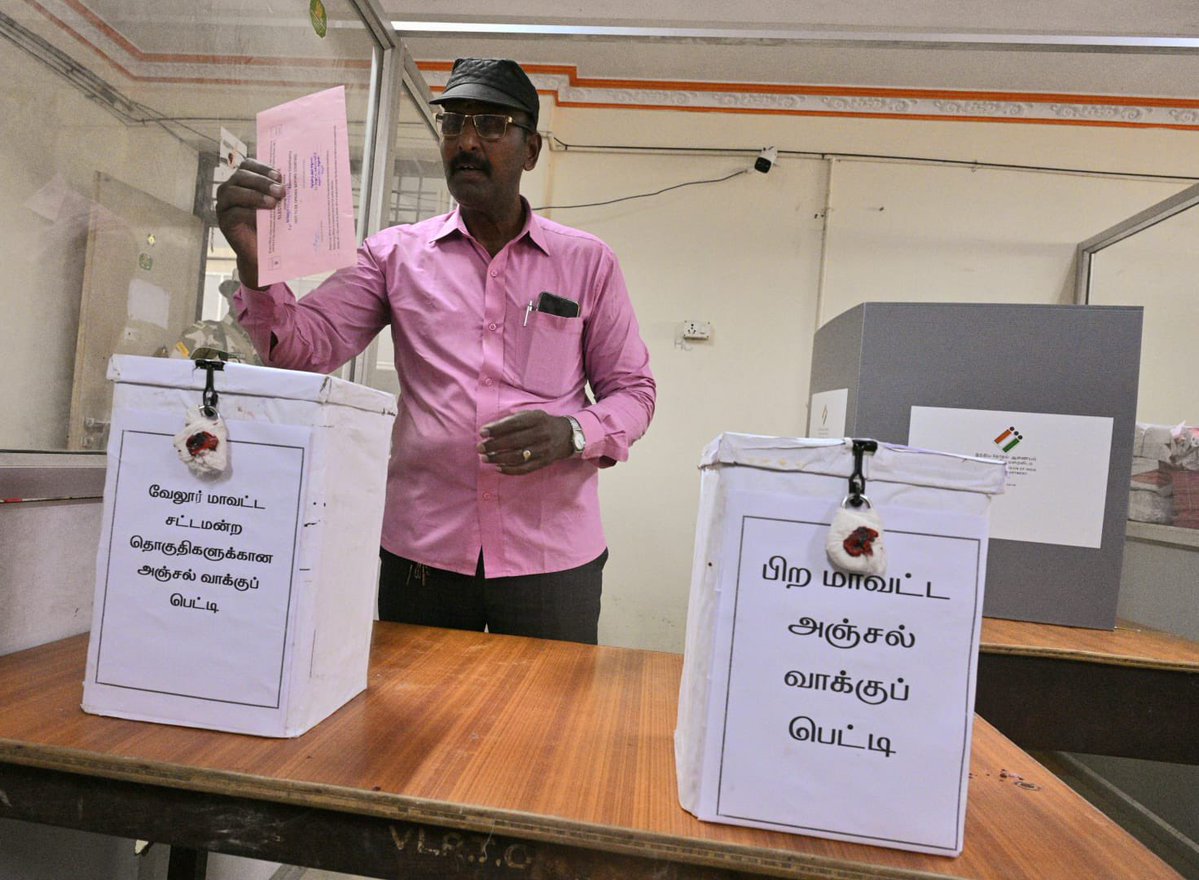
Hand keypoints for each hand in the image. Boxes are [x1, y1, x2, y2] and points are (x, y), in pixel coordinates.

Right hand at [215, 159, 284, 289]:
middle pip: (241, 176)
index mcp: (242, 181)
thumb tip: (299, 180)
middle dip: (262, 182)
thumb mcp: (277, 205)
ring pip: (233, 192)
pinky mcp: (224, 222)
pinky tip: (261, 216)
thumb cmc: (272, 225)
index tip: (280, 176)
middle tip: (281, 191)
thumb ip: (280, 192)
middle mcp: (229, 189)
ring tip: (273, 203)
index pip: (248, 165)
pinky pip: (233, 213)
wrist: (263, 253)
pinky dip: (248, 212)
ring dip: (254, 195)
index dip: (263, 168)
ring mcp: (224, 205)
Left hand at [477, 410, 572, 474]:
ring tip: (485, 458)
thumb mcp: (532, 415)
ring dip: (498, 458)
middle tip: (480, 448)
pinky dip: (510, 470)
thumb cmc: (543, 423)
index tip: (482, 432)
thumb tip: (490, 430)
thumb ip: (513, 420)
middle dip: (494, 445)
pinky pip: (525, 469)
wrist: (568, 435)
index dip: (496, 429)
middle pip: (514, 441)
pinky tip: (498, 468)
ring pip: (518, 456)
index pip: (513, 424)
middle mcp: (541, 434)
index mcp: (537, 419)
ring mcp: (544, 450)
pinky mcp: (544, 462)